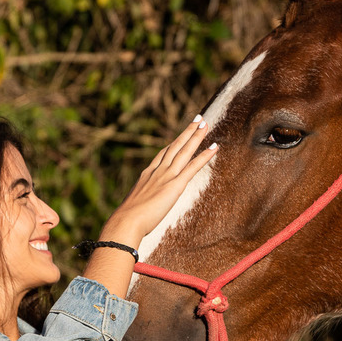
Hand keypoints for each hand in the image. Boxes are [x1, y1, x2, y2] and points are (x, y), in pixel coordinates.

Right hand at [100, 115, 216, 246]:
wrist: (126, 221)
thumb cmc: (127, 220)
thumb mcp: (133, 206)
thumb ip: (140, 203)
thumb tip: (138, 209)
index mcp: (147, 175)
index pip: (163, 154)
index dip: (173, 143)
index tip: (181, 136)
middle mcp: (157, 171)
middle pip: (175, 146)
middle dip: (187, 132)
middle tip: (198, 119)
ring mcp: (166, 176)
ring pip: (184, 151)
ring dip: (196, 136)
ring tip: (206, 124)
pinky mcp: (175, 185)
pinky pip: (193, 167)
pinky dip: (205, 156)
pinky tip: (215, 147)